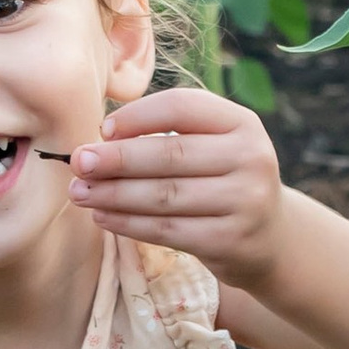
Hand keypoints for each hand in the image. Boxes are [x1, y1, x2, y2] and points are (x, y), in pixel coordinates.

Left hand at [68, 87, 283, 283]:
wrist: (269, 237)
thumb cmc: (224, 181)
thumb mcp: (215, 146)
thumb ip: (170, 134)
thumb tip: (101, 139)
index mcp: (243, 123)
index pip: (183, 107)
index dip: (138, 116)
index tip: (104, 130)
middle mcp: (251, 158)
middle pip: (170, 153)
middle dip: (117, 158)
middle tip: (79, 161)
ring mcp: (244, 202)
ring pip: (164, 195)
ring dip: (114, 194)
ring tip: (81, 192)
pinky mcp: (229, 240)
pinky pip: (166, 231)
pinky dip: (128, 223)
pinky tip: (103, 217)